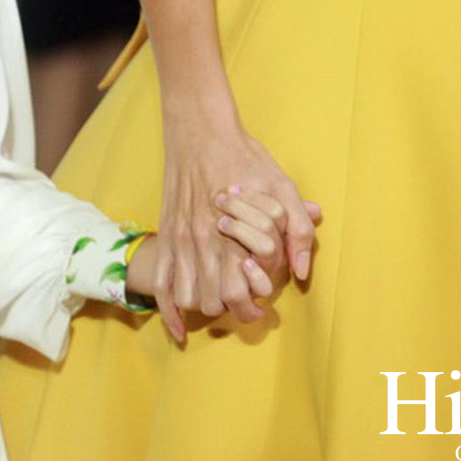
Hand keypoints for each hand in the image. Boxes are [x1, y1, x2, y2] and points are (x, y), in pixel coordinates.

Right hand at [144, 109, 319, 343]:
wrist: (201, 132)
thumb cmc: (245, 159)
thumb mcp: (283, 188)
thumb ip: (297, 231)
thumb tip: (301, 271)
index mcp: (235, 236)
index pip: (239, 295)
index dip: (252, 309)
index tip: (261, 307)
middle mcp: (204, 244)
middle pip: (212, 303)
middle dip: (229, 310)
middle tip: (242, 304)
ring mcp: (181, 240)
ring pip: (186, 297)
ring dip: (202, 306)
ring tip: (217, 301)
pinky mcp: (166, 234)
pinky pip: (160, 282)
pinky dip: (168, 311)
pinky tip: (178, 328)